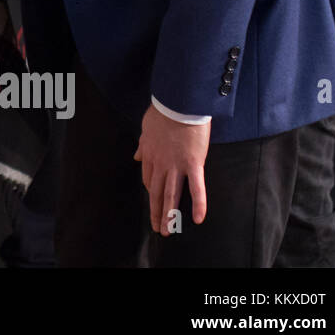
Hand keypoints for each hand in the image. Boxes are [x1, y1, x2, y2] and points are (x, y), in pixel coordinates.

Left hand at [133, 103, 211, 234]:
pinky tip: (198, 219)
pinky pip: (196, 188)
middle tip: (158, 228)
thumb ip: (142, 145)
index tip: (154, 199)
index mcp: (150, 155)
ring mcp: (176, 166)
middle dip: (156, 212)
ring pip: (171, 195)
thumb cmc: (162, 113)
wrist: (177, 104)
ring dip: (169, 215)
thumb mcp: (145, 129)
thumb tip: (136, 156)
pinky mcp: (193, 164)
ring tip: (168, 230)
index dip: (151, 191)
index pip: (149, 179)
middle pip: (157, 193)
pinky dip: (198, 204)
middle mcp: (160, 164)